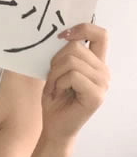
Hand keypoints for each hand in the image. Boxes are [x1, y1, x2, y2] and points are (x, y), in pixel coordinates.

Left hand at [41, 21, 109, 143]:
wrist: (55, 127)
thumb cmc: (56, 101)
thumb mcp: (58, 72)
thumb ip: (66, 55)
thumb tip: (63, 33)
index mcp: (97, 64)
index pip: (100, 35)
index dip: (83, 28)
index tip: (63, 35)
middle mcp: (104, 72)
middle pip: (76, 48)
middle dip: (56, 62)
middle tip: (52, 80)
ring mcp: (103, 83)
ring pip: (72, 61)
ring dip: (55, 75)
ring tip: (55, 88)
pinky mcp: (96, 95)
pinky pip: (72, 76)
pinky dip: (59, 83)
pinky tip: (58, 94)